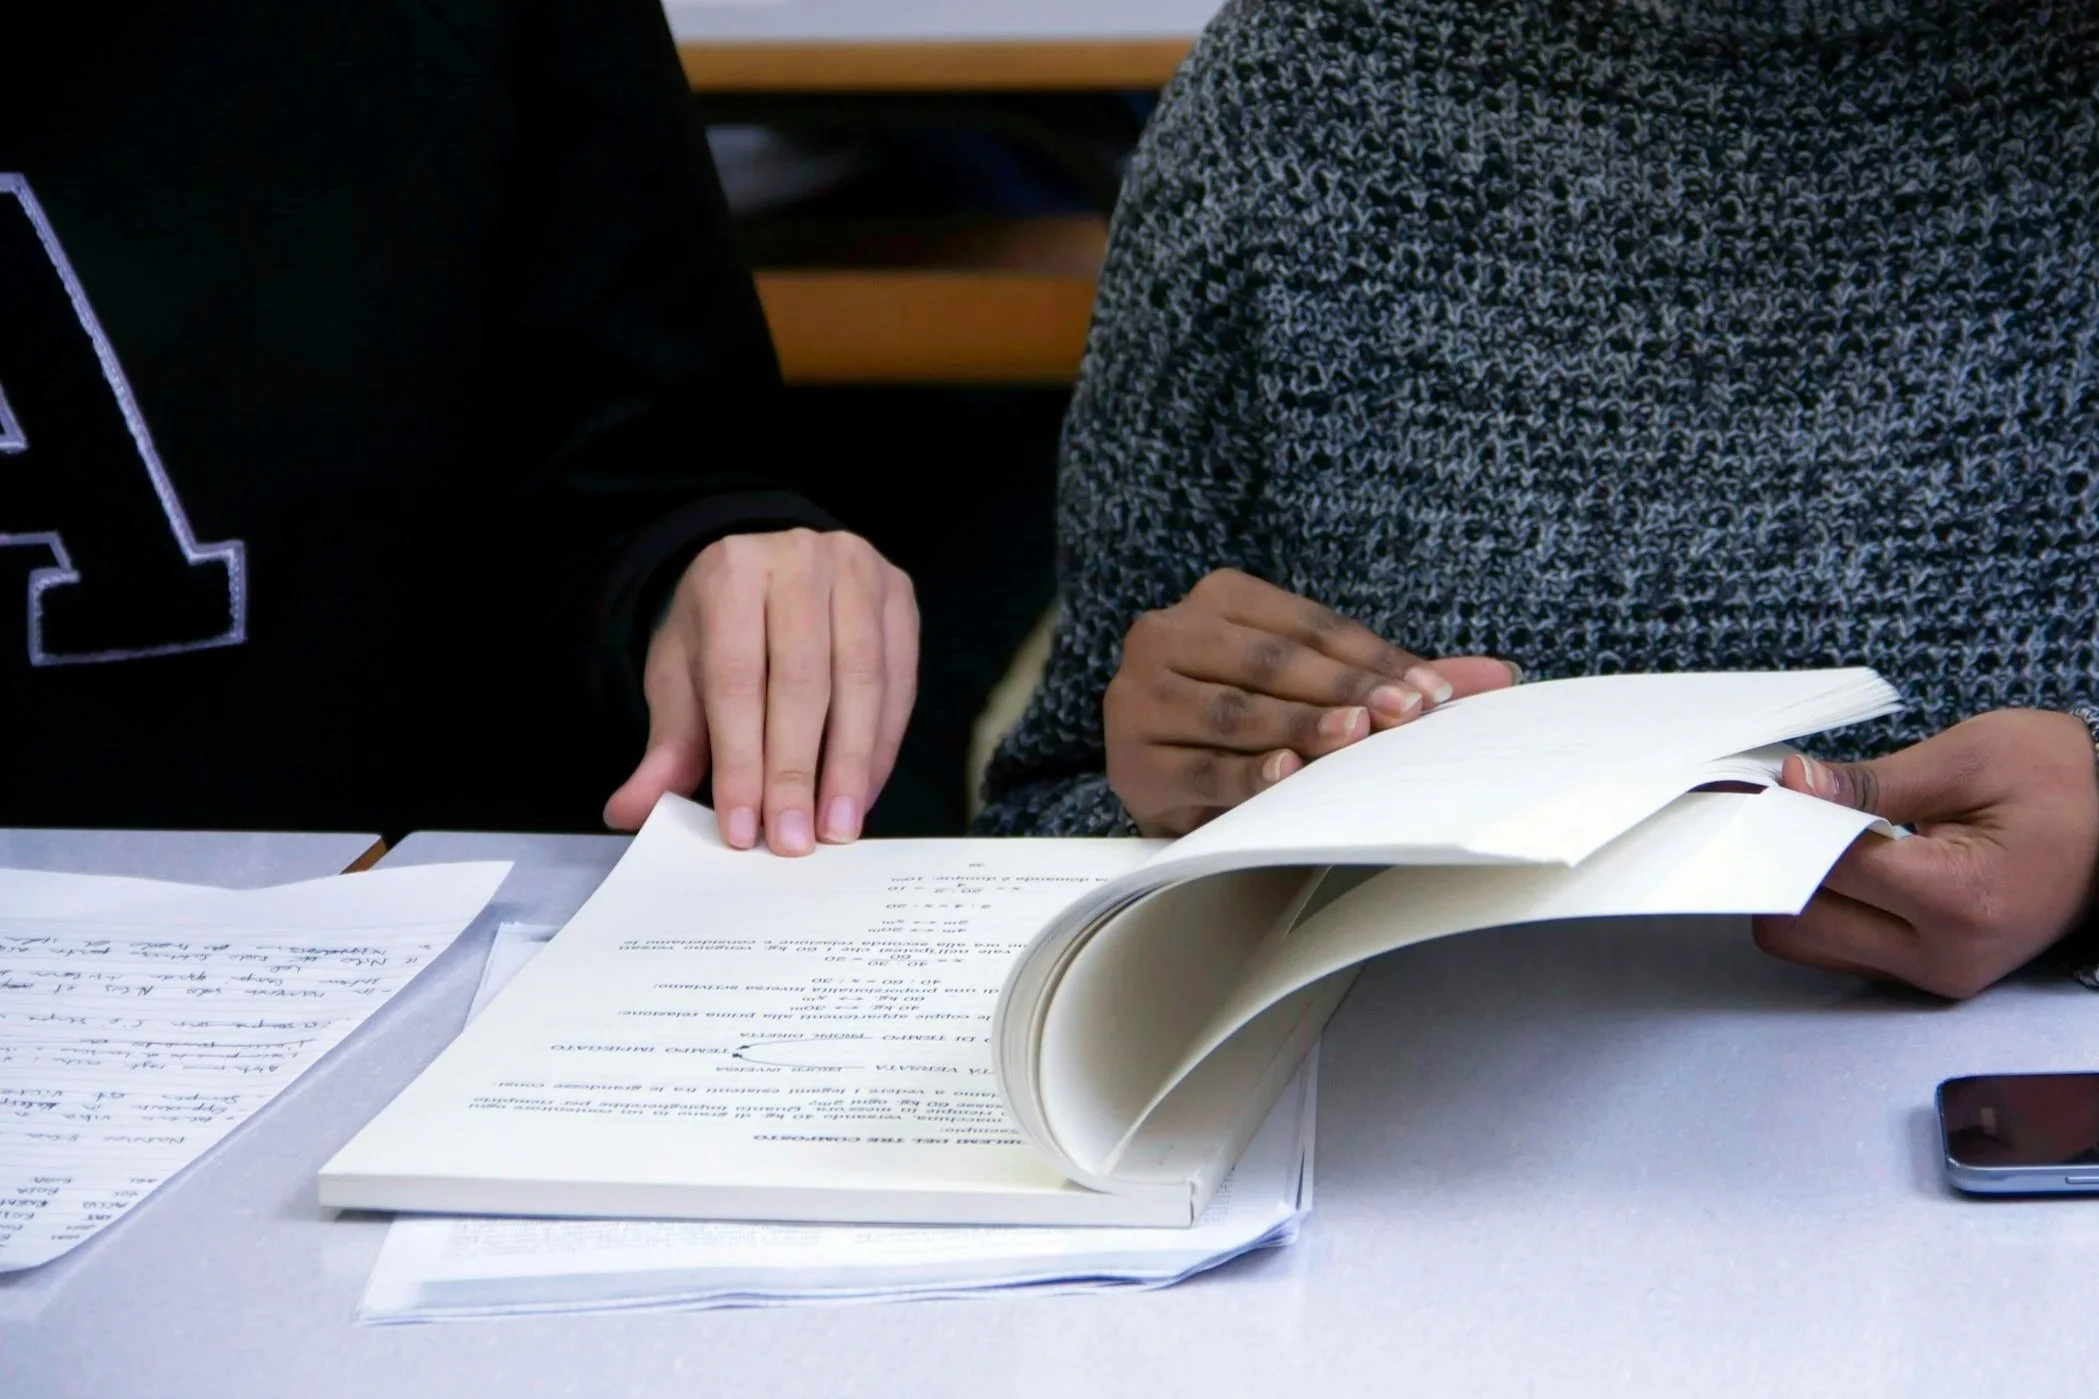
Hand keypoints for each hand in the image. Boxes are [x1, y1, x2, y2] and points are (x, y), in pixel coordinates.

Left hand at [603, 529, 917, 854]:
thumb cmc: (723, 633)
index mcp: (732, 571)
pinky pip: (898, 682)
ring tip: (836, 830)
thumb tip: (628, 811)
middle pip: (802, 681)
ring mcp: (858, 572)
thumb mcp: (682, 678)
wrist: (769, 575)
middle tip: (793, 841)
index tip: (743, 829)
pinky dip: (881, 746)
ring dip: (849, 766)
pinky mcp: (900, 597)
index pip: (736, 678)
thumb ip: (667, 746)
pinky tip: (861, 793)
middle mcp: (799, 559)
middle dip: (795, 771)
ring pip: (860, 683)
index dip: (740, 760)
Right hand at [1104, 568, 1518, 836]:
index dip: (1372, 657)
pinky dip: (1247, 773)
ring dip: (1300, 726)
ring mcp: (1140, 696)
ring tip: (1356, 737)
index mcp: (1217, 598)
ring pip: (1235, 712)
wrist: (1162, 773)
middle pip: (1270, 661)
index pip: (1306, 626)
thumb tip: (1500, 677)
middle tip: (1406, 714)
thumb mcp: (1315, 689)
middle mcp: (1166, 633)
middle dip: (1345, 688)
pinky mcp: (1132, 759)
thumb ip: (1393, 678)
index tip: (1432, 692)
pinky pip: (1201, 767)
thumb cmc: (1251, 723)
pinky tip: (1287, 774)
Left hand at [1752, 709, 2098, 997]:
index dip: (1782, 823)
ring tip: (1813, 833)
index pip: (1826, 869)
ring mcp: (1936, 975)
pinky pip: (1840, 950)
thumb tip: (1793, 784)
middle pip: (1798, 925)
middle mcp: (1943, 956)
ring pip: (1809, 946)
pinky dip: (1823, 906)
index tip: (1758, 788)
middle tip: (1778, 811)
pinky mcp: (1928, 975)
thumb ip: (1872, 781)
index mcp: (1958, 899)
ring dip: (1794, 889)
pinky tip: (1837, 859)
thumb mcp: (1970, 758)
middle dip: (1777, 864)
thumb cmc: (2062, 784)